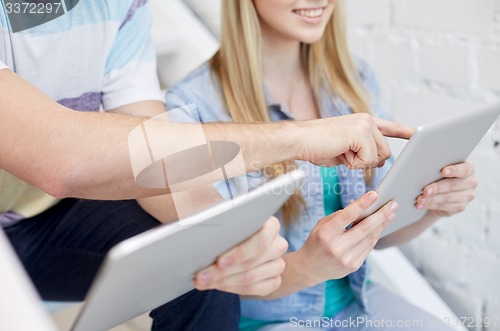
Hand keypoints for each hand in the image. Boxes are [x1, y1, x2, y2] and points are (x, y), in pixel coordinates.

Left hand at [193, 217, 287, 295]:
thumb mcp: (228, 220)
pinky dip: (232, 288)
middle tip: (201, 276)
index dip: (240, 252)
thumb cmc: (231, 229)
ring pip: (251, 277)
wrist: (238, 243)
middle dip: (223, 271)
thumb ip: (223, 223)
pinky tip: (218, 285)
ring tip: (203, 281)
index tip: (219, 261)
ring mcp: (278, 264)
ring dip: (223, 281)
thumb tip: (208, 230)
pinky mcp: (274, 281)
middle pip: (253, 261)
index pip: (261, 240)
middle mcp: (278, 244)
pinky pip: (255, 289)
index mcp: (271, 225)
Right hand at [297, 113, 414, 168]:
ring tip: (339, 151)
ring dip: (358, 162)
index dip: (405, 132)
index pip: (390, 128)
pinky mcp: (361, 133)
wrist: (299, 140)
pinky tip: (339, 152)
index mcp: (363, 122)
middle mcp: (367, 120)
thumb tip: (379, 161)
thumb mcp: (345, 151)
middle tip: (343, 153)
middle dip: (367, 161)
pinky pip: (368, 159)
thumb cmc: (316, 146)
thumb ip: (362, 152)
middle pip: (385, 153)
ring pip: (378, 157)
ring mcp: (365, 125)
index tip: (419, 134)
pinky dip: (353, 163)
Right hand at [297, 191, 398, 284]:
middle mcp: (336, 247)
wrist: (310, 267)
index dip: (362, 204)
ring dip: (382, 225)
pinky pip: (369, 247)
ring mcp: (346, 259)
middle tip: (393, 204)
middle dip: (381, 215)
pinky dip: (376, 235)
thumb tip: (362, 208)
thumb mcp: (321, 225)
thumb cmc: (316, 241)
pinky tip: (381, 227)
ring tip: (391, 214)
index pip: (347, 216)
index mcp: (325, 234)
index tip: (375, 194)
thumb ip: (339, 216)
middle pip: (365, 228)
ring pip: (370, 238)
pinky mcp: (353, 266)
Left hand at [415, 162, 476, 216]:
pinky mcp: (460, 207)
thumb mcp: (440, 169)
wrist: (440, 191)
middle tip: (425, 190)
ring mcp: (467, 196)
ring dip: (432, 199)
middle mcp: (470, 182)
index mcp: (468, 169)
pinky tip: (423, 204)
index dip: (454, 170)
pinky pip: (445, 207)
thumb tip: (423, 169)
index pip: (464, 169)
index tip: (443, 171)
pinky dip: (431, 205)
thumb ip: (437, 168)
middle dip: (437, 188)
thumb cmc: (439, 175)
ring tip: (420, 199)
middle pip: (453, 185)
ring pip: (448, 198)